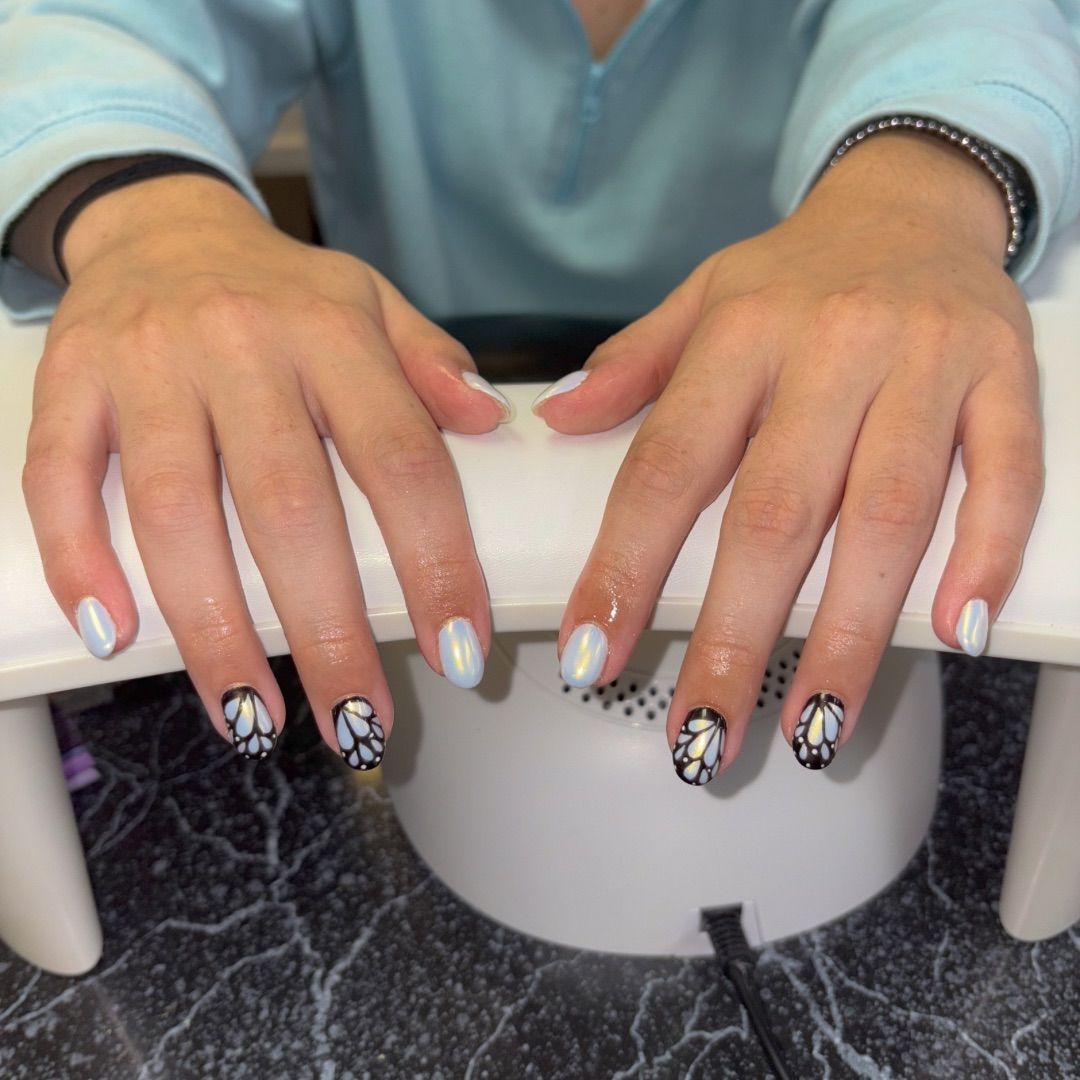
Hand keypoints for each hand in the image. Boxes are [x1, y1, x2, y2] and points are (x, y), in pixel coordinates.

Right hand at [23, 175, 508, 763]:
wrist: (159, 226)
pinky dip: (82, 561)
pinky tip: (115, 635)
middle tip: (358, 723)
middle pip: (289, 509)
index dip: (435, 563)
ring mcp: (146, 366)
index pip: (400, 460)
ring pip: (175, 515)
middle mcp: (239, 345)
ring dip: (213, 632)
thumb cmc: (282, 288)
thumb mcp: (372, 303)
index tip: (457, 652)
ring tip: (252, 719)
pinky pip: (60, 480)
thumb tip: (486, 423)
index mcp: (332, 331)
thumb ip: (432, 362)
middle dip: (327, 633)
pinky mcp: (70, 383)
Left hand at [537, 132, 1041, 781]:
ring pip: (887, 514)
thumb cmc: (797, 272)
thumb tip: (557, 420)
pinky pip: (1004, 472)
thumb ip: (633, 365)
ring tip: (814, 727)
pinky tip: (953, 633)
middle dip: (735, 639)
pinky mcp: (1004, 377)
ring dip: (850, 632)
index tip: (593, 655)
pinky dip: (983, 554)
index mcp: (739, 335)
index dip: (625, 569)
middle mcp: (830, 347)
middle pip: (775, 513)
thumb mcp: (703, 296)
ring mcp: (925, 362)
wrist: (914, 200)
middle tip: (701, 737)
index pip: (667, 467)